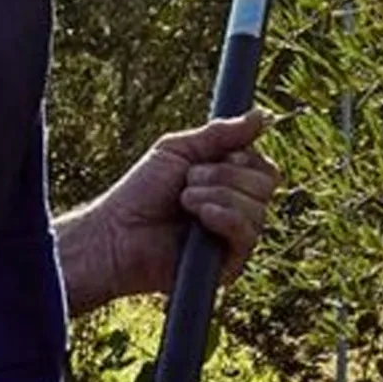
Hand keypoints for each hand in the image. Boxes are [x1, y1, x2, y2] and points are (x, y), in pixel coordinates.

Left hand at [56, 110, 279, 315]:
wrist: (116, 232)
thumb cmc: (142, 192)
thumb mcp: (181, 150)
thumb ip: (222, 134)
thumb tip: (263, 115)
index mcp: (231, 184)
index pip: (266, 168)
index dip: (245, 156)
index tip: (219, 154)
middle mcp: (239, 211)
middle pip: (266, 183)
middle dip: (225, 173)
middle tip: (188, 180)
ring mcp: (235, 239)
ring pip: (258, 207)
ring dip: (218, 195)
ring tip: (184, 200)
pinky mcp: (229, 266)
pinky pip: (247, 235)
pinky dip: (226, 217)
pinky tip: (202, 217)